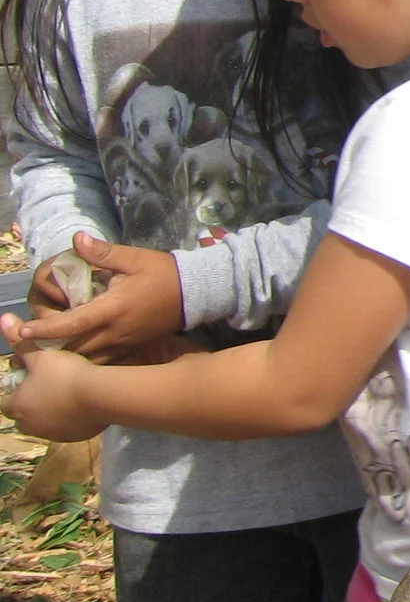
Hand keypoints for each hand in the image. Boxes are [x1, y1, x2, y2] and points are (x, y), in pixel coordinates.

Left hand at [0, 329, 105, 443]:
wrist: (100, 395)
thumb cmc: (64, 375)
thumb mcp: (41, 355)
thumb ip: (20, 341)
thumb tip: (2, 319)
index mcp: (17, 407)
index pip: (5, 402)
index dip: (15, 389)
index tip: (28, 378)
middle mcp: (30, 425)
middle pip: (25, 414)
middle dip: (32, 402)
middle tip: (50, 384)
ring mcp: (52, 434)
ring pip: (46, 422)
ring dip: (52, 411)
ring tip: (68, 391)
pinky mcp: (74, 437)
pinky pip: (68, 427)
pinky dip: (71, 417)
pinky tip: (83, 402)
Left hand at [12, 236, 184, 360]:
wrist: (196, 293)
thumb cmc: (163, 273)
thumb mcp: (134, 258)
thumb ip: (103, 252)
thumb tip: (76, 240)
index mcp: (112, 308)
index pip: (71, 323)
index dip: (44, 328)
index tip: (22, 329)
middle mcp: (114, 332)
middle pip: (72, 348)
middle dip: (48, 346)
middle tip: (31, 337)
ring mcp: (122, 344)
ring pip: (84, 360)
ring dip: (64, 356)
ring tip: (48, 348)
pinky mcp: (130, 349)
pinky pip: (100, 361)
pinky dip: (82, 361)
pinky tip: (73, 354)